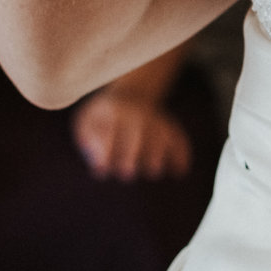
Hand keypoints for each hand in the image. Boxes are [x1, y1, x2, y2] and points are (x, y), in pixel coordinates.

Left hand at [73, 86, 193, 180]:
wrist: (131, 96)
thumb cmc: (103, 119)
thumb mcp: (88, 123)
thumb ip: (90, 143)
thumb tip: (100, 167)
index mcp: (112, 110)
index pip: (109, 129)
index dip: (105, 149)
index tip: (101, 170)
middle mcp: (136, 112)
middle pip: (137, 130)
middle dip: (132, 152)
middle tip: (126, 174)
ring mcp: (155, 117)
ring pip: (160, 132)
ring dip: (158, 151)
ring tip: (154, 172)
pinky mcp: (169, 126)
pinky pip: (178, 137)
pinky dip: (182, 151)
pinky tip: (181, 170)